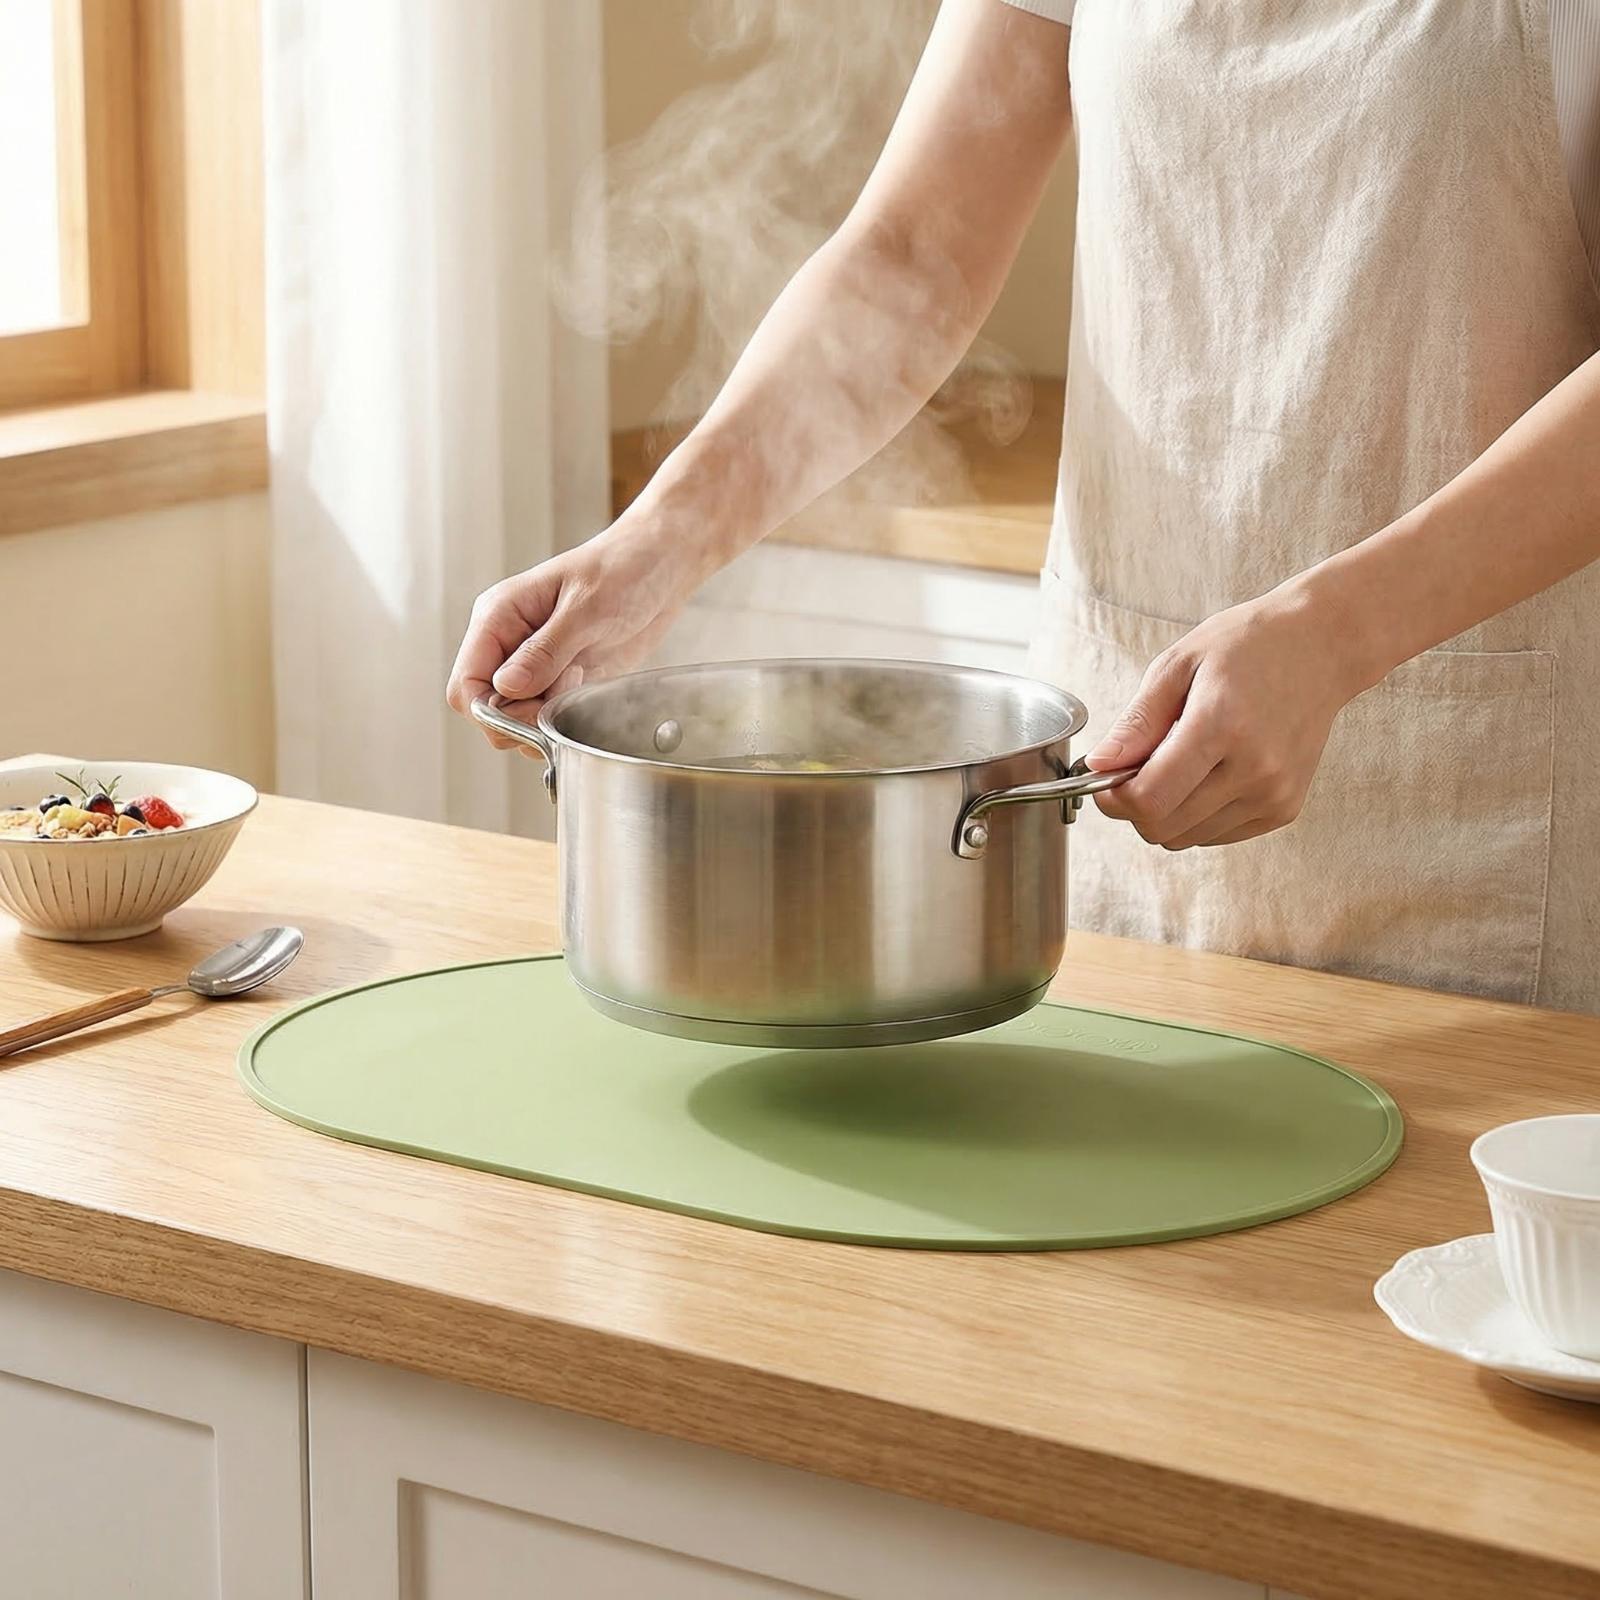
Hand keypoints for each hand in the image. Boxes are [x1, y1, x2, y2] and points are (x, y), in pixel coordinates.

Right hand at [446, 521, 694, 751]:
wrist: (662, 564)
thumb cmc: (624, 568)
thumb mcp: (587, 608)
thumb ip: (545, 650)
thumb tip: (506, 687)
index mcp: (499, 617)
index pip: (465, 684)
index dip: (489, 710)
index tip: (530, 708)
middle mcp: (509, 645)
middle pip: (488, 710)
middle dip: (523, 717)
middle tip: (566, 690)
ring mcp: (536, 665)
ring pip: (519, 719)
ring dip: (548, 717)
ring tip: (581, 681)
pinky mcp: (563, 680)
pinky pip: (550, 716)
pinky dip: (567, 716)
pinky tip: (589, 689)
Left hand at [1085, 585, 1364, 849]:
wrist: (1323, 647)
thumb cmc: (1249, 645)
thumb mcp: (1179, 665)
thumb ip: (1137, 722)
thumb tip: (1098, 764)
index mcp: (1221, 726)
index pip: (1149, 800)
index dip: (1113, 799)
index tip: (1105, 780)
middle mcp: (1254, 768)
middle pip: (1163, 828)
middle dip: (1133, 807)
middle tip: (1136, 770)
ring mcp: (1273, 793)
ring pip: (1187, 838)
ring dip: (1166, 813)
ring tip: (1178, 764)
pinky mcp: (1284, 808)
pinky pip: (1217, 835)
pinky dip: (1196, 815)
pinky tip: (1206, 775)